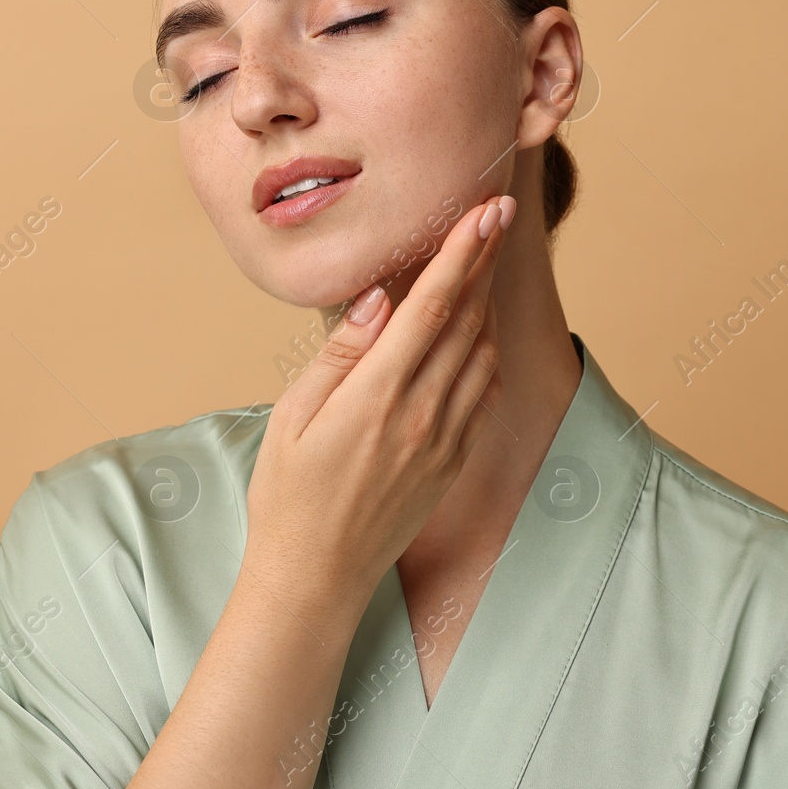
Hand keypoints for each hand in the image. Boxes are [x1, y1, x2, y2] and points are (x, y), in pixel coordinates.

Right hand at [243, 195, 515, 618]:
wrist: (316, 577)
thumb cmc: (288, 495)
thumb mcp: (294, 416)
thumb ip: (341, 353)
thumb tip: (381, 297)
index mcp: (378, 396)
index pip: (432, 307)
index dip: (464, 253)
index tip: (487, 211)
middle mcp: (423, 415)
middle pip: (468, 320)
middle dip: (485, 261)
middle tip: (498, 214)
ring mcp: (445, 442)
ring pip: (482, 354)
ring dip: (487, 303)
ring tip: (483, 263)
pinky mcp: (454, 463)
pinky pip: (484, 395)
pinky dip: (485, 353)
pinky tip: (476, 334)